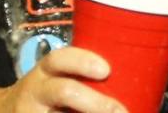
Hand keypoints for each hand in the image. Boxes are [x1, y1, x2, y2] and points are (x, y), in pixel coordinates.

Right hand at [0, 47, 126, 112]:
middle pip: (63, 91)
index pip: (59, 60)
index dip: (82, 61)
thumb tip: (132, 87)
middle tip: (121, 111)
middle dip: (95, 103)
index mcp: (44, 73)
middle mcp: (35, 93)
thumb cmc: (41, 97)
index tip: (106, 69)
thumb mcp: (51, 80)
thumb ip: (79, 80)